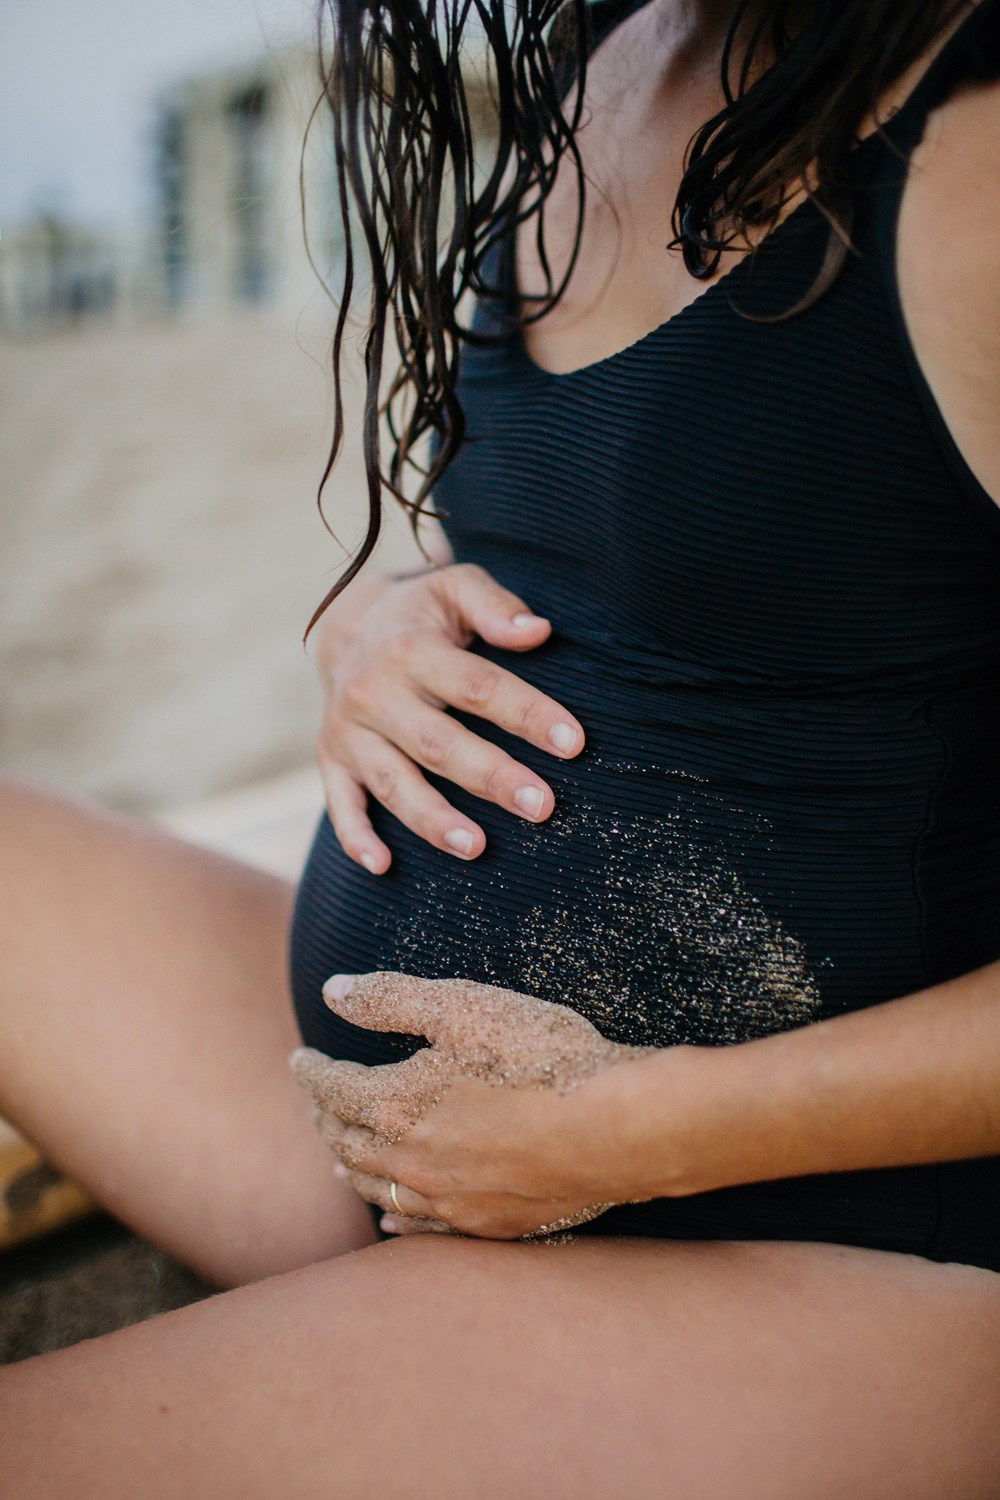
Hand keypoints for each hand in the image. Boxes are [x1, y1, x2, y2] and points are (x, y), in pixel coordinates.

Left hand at [291, 971, 651, 1239]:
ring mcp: (449, 1201)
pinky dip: (394, 1218)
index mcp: (395, 1106)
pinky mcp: (488, 1223)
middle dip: (324, 1118)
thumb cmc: (541, 1055)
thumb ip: (391, 999)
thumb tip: (333, 990)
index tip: (299, 1060)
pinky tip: (388, 1217)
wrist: (618, 1125)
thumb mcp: (461, 1005)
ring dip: (350, 1167)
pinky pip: (421, 1228)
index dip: (311, 1072)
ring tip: (339, 1153)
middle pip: (346, 1142)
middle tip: (316, 1101)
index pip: (332, 1089)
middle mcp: (411, 1163)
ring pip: (377, 1189)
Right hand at [312, 561, 584, 872]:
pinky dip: (356, 837)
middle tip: (542, 807)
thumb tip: (538, 632)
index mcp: (410, 649)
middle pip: (438, 743)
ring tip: (478, 849)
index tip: (573, 743)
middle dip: (491, 777)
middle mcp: (374, 693)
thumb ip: (495, 606)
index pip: (477, 686)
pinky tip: (383, 867)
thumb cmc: (423, 614)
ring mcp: (349, 732)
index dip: (526, 714)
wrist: (346, 627)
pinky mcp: (332, 760)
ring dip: (433, 819)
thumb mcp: (455, 587)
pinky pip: (341, 804)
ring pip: (393, 783)